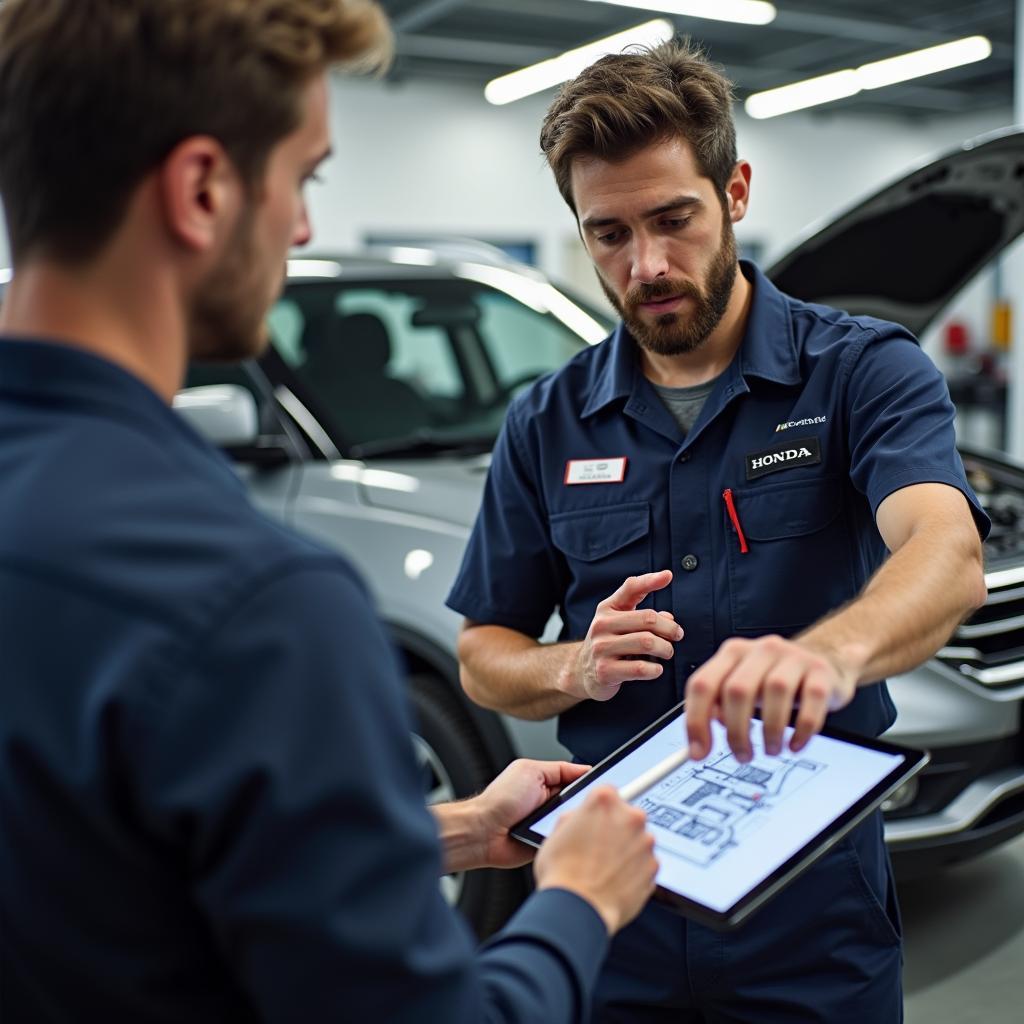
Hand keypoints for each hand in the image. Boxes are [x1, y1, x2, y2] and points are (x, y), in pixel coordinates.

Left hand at [475, 759, 590, 868]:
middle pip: (580, 803)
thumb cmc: (500, 799)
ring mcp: (549, 824)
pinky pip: (565, 840)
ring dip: (574, 821)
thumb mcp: (531, 771)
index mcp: (548, 784)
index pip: (579, 782)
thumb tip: (585, 768)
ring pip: (574, 823)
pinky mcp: (547, 843)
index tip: (604, 785)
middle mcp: (550, 804)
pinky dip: (566, 838)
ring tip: (567, 820)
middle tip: (583, 804)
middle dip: (584, 804)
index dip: (591, 783)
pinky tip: (562, 835)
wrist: (484, 831)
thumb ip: (559, 769)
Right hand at [534, 786, 657, 934]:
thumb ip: (577, 818)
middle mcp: (630, 816)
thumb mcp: (557, 832)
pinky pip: (645, 863)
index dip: (601, 809)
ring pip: (638, 840)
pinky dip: (634, 870)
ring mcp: (645, 842)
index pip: (609, 792)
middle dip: (617, 829)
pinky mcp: (654, 866)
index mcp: (604, 800)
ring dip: (626, 850)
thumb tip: (583, 819)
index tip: (599, 818)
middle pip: (627, 815)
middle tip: (599, 848)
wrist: (577, 910)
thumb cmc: (562, 873)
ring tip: (605, 869)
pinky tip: (615, 880)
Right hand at [565, 570, 681, 702]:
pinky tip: (656, 669)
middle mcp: (601, 625)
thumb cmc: (609, 642)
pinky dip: (656, 670)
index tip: (668, 575)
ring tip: (667, 652)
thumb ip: (644, 615)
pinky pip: (640, 668)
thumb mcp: (620, 622)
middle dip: (670, 628)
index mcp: (607, 609)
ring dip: (666, 649)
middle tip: (677, 635)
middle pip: (648, 619)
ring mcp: (601, 648)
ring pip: (647, 643)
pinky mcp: (605, 671)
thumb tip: (669, 618)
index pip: (630, 588)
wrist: (582, 671)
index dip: (650, 580)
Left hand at [685, 635, 856, 761]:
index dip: (696, 722)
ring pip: (774, 692)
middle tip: (742, 756)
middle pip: (737, 690)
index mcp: (733, 653)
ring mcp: (794, 657)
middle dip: (736, 732)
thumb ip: (719, 704)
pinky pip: (812, 701)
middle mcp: (761, 650)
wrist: (826, 659)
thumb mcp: (743, 685)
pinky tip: (795, 745)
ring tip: (771, 750)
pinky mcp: (821, 672)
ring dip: (770, 732)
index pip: (703, 684)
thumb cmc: (776, 678)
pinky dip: (802, 730)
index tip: (698, 752)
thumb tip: (701, 737)